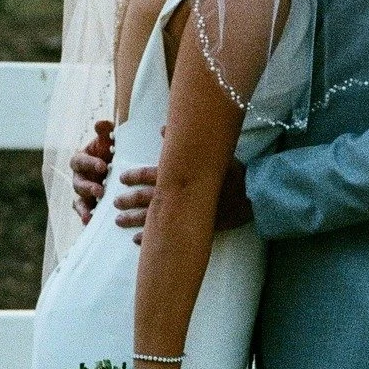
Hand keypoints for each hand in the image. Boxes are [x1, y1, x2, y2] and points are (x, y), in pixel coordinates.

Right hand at [71, 121, 113, 224]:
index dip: (88, 163)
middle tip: (100, 190)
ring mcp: (83, 194)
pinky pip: (84, 214)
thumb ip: (106, 133)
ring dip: (84, 208)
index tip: (102, 165)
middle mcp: (79, 178)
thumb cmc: (112, 154)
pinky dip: (86, 219)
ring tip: (91, 214)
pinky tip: (91, 225)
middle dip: (88, 187)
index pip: (78, 161)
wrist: (120, 172)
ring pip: (78, 202)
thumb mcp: (109, 143)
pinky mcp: (90, 207)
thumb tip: (102, 123)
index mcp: (82, 160)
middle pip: (78, 183)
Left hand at [114, 134, 252, 241]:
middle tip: (115, 202)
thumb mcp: (212, 155)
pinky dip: (150, 237)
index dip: (135, 176)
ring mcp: (186, 214)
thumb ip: (183, 143)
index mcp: (182, 177)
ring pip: (153, 218)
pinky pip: (167, 235)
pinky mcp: (193, 227)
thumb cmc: (233, 173)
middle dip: (129, 200)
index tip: (122, 178)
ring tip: (119, 220)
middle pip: (147, 198)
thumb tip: (163, 128)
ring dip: (134, 220)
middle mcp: (181, 196)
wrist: (253, 196)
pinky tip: (136, 240)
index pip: (152, 175)